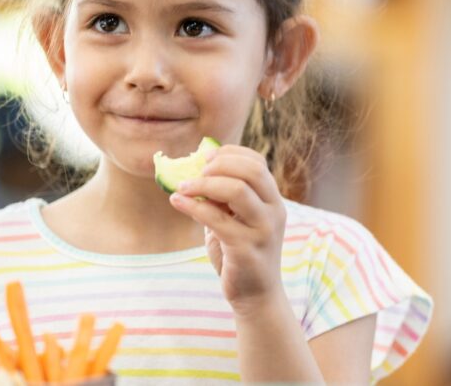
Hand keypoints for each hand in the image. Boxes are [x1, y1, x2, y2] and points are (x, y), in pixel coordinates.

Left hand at [169, 144, 286, 314]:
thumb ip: (221, 199)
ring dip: (205, 184)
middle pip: (251, 171)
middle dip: (219, 165)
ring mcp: (263, 230)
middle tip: (196, 171)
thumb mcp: (235, 221)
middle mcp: (274, 211)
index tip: (206, 157)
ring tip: (183, 187)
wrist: (256, 297)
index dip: (231, 153)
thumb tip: (192, 172)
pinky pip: (217, 219)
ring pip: (237, 190)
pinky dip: (193, 206)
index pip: (257, 162)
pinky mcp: (246, 249)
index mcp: (272, 200)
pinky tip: (176, 201)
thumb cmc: (240, 254)